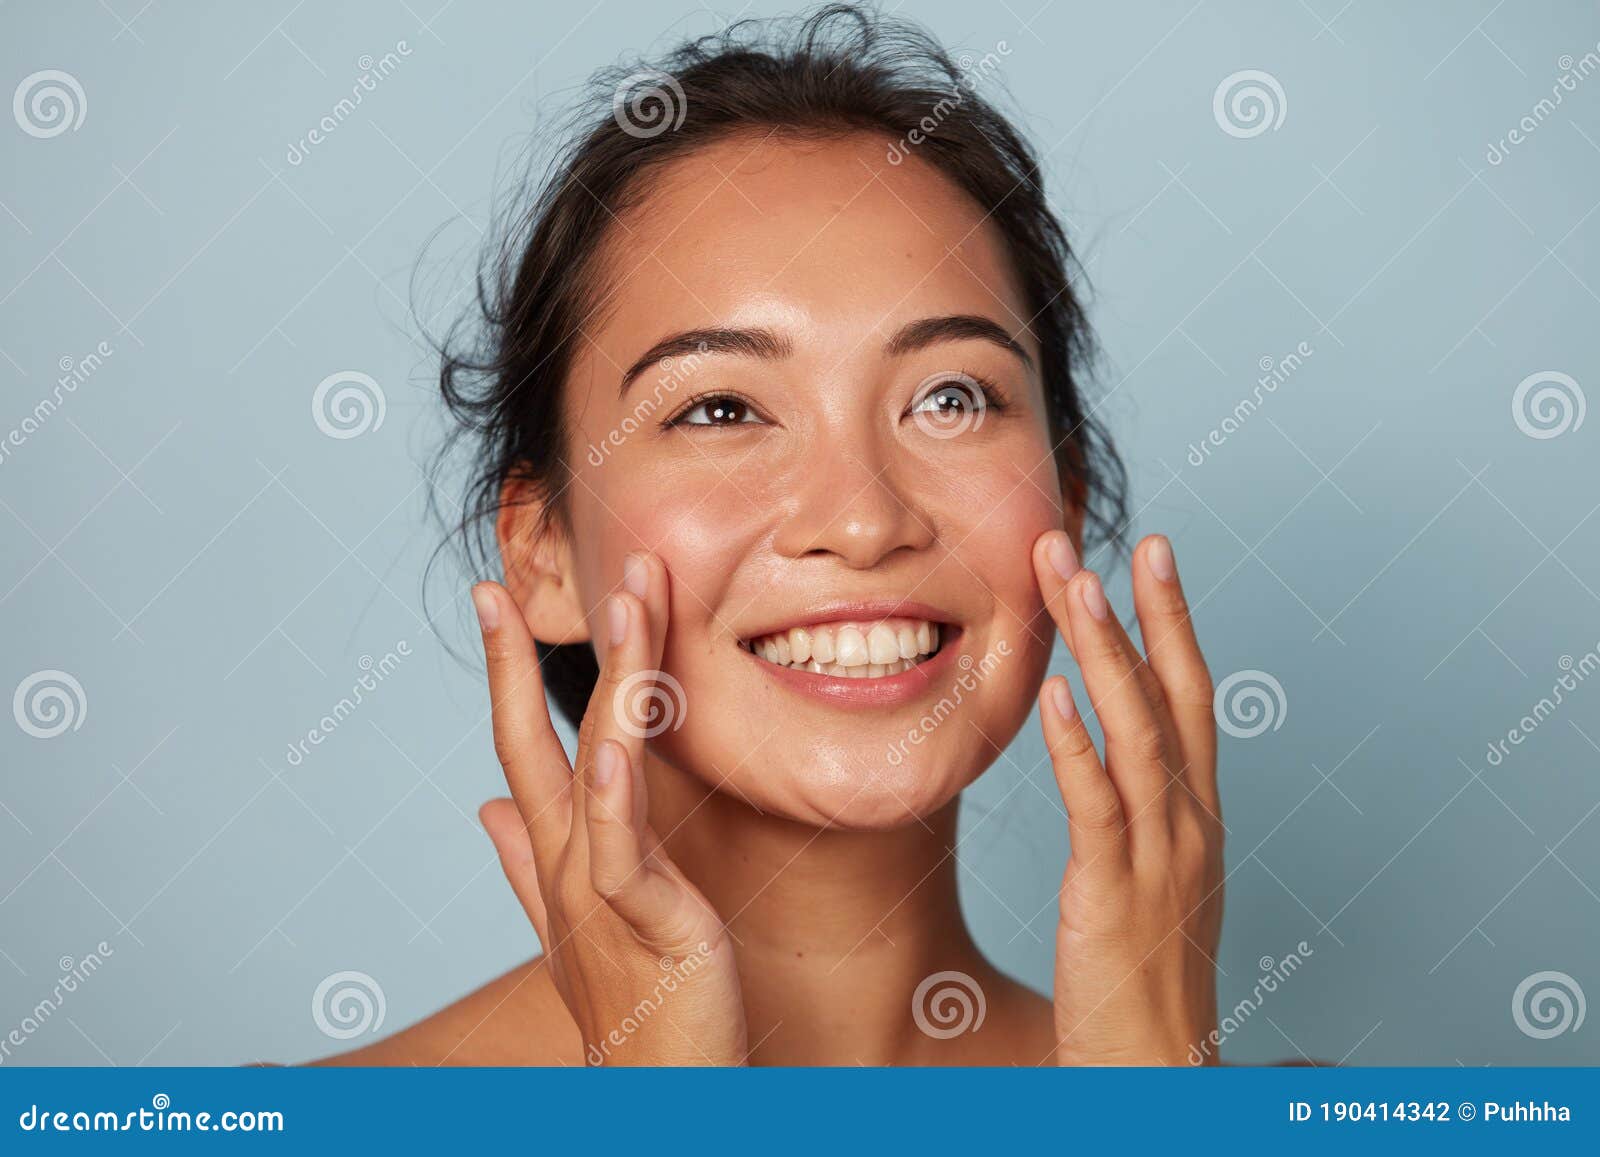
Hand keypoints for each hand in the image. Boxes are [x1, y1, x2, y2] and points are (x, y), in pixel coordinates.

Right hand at [472, 552, 747, 1065]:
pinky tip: (613, 743)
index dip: (505, 670)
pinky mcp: (643, 916)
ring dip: (613, 676)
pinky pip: (622, 843)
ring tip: (624, 599)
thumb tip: (485, 808)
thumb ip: (529, 861)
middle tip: (508, 576)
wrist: (656, 1089)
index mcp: (560, 851)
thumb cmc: (630, 1004)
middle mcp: (569, 859)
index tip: (493, 598)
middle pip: (545, 737)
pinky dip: (615, 791)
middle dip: (525, 655)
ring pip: (597, 762)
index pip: (524, 744)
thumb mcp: (578, 919)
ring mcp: (599, 886)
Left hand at [1031, 532, 1222, 1065]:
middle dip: (1139, 610)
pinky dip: (1076, 747)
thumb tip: (1104, 752)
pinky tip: (1049, 695)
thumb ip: (1134, 810)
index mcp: (1196, 813)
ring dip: (1103, 651)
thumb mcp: (1151, 877)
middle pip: (1172, 694)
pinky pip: (1096, 807)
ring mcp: (1159, 856)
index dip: (1170, 622)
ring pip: (1137, 732)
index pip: (1189, 696)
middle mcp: (1189, 822)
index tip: (1151, 555)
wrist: (1157, 1066)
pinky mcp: (1112, 893)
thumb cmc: (1146, 976)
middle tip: (1100, 538)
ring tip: (1071, 583)